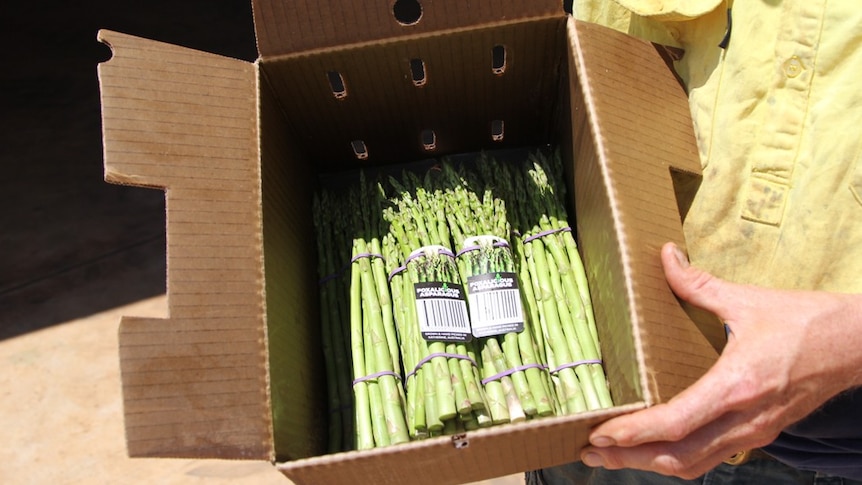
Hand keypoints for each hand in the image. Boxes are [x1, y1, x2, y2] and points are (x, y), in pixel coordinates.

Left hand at [579, 242, 861, 477]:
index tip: (601, 434)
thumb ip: (698, 283)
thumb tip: (665, 256)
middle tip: (589, 453)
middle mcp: (744, 418)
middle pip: (677, 457)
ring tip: (612, 458)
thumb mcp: (746, 300)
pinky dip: (678, 460)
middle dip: (629, 459)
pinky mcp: (760, 433)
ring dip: (650, 465)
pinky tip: (655, 450)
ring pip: (694, 465)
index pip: (676, 422)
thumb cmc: (805, 322)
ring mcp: (754, 432)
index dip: (634, 433)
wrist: (856, 345)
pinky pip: (712, 457)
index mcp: (736, 385)